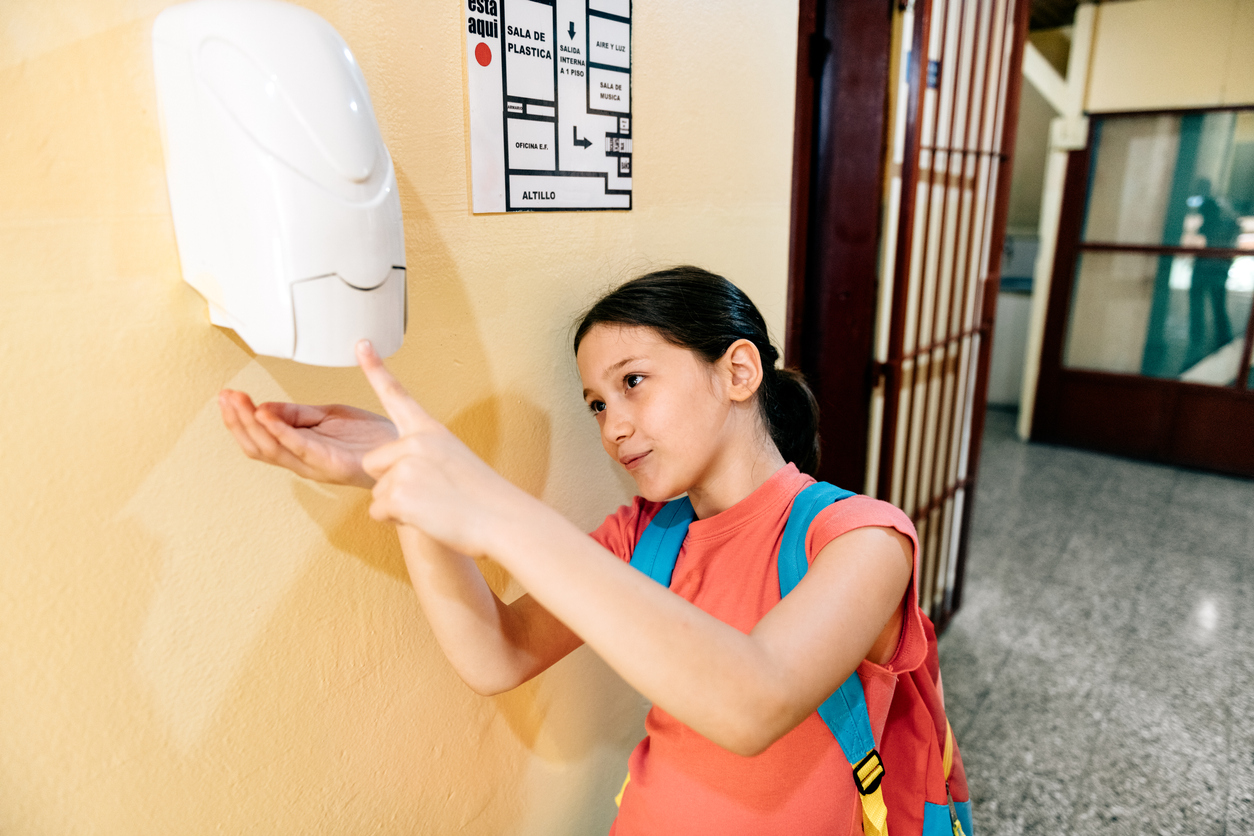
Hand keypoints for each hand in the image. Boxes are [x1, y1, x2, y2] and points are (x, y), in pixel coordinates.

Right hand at [219, 389, 396, 487]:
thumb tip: (263, 407)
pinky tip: (266, 416)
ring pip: (272, 449)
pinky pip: (300, 448)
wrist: (406, 448)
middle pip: (258, 446)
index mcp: (300, 448)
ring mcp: (316, 464)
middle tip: (225, 398)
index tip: (226, 396)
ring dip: (251, 425)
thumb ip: (297, 414)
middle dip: (237, 421)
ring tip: (238, 403)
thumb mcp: (328, 416)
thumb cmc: (370, 437)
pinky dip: (280, 432)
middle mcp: (303, 460)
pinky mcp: (332, 463)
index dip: (239, 419)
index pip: (259, 438)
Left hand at [357, 341, 524, 556]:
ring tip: (434, 506)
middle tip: (428, 493)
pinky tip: (427, 517)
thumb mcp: (456, 460)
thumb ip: (424, 456)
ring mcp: (405, 467)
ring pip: (378, 492)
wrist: (503, 520)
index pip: (396, 395)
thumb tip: (401, 476)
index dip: (375, 368)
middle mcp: (414, 442)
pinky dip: (398, 520)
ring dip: (399, 506)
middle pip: (374, 463)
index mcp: (429, 431)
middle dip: (390, 483)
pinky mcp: (399, 494)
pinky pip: (378, 512)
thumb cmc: (484, 498)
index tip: (360, 343)